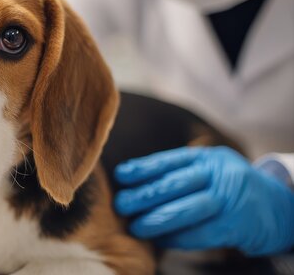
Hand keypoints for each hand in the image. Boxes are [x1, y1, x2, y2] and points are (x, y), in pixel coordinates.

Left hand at [114, 146, 293, 255]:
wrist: (277, 208)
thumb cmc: (229, 189)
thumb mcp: (209, 170)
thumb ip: (178, 172)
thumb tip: (132, 181)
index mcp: (207, 158)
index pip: (170, 161)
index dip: (143, 168)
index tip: (121, 175)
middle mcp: (219, 174)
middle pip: (176, 183)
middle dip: (145, 195)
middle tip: (121, 204)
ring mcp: (229, 199)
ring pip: (188, 209)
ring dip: (158, 219)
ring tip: (137, 227)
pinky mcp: (237, 224)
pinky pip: (202, 233)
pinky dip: (179, 238)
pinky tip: (162, 241)